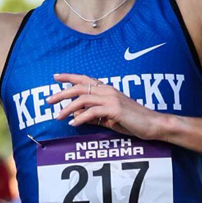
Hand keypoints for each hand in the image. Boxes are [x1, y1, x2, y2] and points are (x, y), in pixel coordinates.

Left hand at [46, 73, 165, 138]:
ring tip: (58, 116)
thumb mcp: (109, 118)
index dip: (69, 77)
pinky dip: (80, 118)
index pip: (85, 79)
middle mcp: (108, 91)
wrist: (153, 125)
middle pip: (80, 87)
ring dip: (68, 107)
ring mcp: (112, 99)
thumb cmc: (133, 121)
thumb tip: (77, 116)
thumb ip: (94, 115)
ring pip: (83, 99)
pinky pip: (92, 112)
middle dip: (62, 93)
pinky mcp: (115, 110)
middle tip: (48, 100)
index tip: (55, 77)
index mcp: (107, 90)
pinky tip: (73, 124)